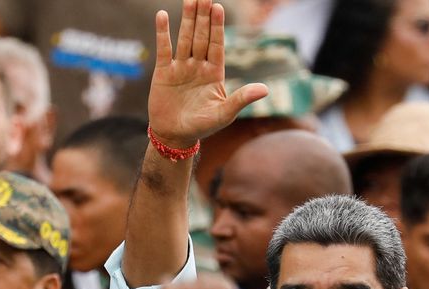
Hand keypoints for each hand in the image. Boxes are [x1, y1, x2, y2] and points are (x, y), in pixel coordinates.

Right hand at [148, 0, 267, 147]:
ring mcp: (181, 67)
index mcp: (215, 73)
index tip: (218, 8)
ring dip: (187, 20)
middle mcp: (198, 66)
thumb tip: (265, 90)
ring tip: (190, 0)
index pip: (217, 45)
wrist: (175, 135)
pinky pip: (164, 49)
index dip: (218, 27)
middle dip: (203, 17)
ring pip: (185, 38)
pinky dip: (163, 33)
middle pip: (202, 37)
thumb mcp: (225, 113)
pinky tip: (163, 16)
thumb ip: (242, 99)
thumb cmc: (203, 126)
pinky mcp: (163, 72)